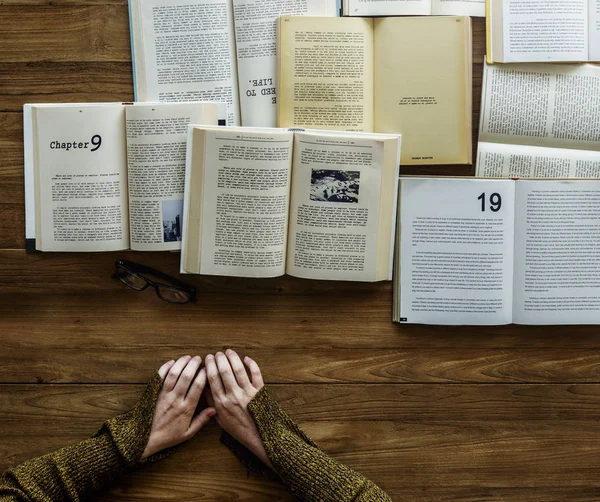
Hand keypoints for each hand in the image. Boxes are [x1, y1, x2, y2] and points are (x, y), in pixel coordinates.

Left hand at [142, 355, 215, 459]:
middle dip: (194, 365)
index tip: (208, 369)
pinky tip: (172, 362)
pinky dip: (165, 367)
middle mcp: (175, 399)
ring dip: (181, 363)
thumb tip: (215, 409)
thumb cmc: (169, 436)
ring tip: (188, 357)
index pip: (198, 386)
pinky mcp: (155, 393)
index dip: (204, 375)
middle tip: (199, 358)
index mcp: (186, 408)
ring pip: (173, 374)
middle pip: (186, 376)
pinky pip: (160, 377)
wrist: (146, 439)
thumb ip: (202, 420)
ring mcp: (164, 395)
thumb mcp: (188, 433)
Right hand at [205, 349, 271, 468]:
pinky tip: (246, 358)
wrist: (258, 437)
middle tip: (217, 353)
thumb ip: (211, 403)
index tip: (208, 358)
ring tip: (229, 351)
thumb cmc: (237, 428)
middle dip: (219, 359)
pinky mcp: (259, 391)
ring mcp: (247, 393)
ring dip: (233, 357)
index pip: (212, 378)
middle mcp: (234, 396)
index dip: (209, 365)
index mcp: (222, 403)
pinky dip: (251, 364)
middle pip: (224, 371)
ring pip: (238, 369)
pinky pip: (256, 373)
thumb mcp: (220, 419)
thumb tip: (203, 388)